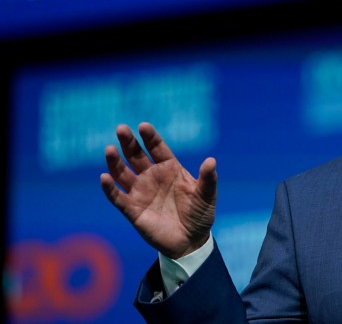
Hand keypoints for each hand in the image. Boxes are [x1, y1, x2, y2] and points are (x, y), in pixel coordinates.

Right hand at [100, 122, 216, 258]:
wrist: (191, 241)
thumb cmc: (200, 214)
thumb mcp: (207, 195)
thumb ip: (208, 179)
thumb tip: (211, 160)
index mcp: (170, 168)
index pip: (157, 148)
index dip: (150, 137)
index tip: (143, 126)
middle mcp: (152, 177)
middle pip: (136, 156)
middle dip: (128, 143)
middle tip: (121, 129)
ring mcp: (140, 192)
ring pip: (122, 173)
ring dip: (115, 162)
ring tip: (109, 149)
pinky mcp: (132, 210)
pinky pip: (117, 198)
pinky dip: (109, 189)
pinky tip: (104, 178)